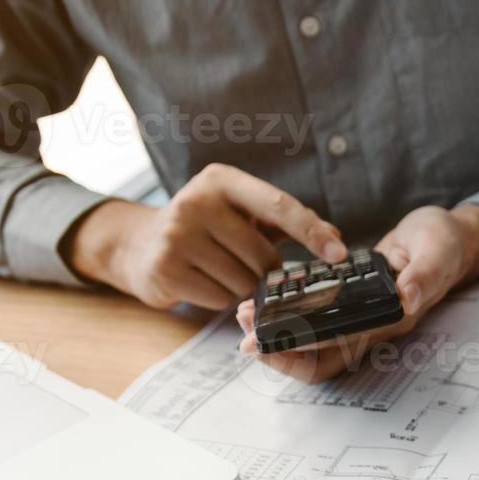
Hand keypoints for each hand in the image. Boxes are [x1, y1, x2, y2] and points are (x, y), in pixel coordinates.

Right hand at [63, 163, 346, 309]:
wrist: (139, 246)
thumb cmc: (205, 228)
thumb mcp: (240, 214)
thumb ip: (286, 222)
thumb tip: (335, 236)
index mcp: (222, 180)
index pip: (279, 206)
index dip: (312, 232)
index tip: (339, 254)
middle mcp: (197, 201)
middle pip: (263, 255)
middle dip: (265, 271)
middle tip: (245, 265)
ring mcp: (177, 235)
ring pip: (243, 281)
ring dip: (242, 287)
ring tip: (218, 270)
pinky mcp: (165, 268)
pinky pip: (220, 299)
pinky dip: (220, 299)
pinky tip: (201, 281)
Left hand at [235, 204, 478, 383]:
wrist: (452, 239)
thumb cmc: (446, 243)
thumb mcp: (440, 250)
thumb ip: (426, 273)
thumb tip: (408, 298)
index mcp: (389, 319)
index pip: (337, 350)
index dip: (298, 352)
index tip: (263, 343)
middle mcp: (371, 325)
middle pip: (318, 359)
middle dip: (278, 351)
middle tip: (244, 332)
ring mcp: (360, 315)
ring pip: (312, 344)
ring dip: (277, 336)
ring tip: (244, 315)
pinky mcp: (351, 301)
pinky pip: (315, 319)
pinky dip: (288, 315)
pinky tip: (265, 300)